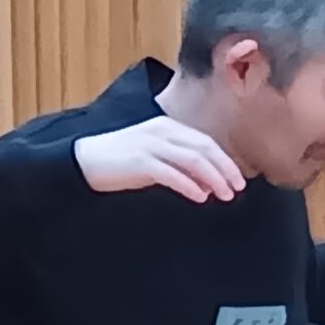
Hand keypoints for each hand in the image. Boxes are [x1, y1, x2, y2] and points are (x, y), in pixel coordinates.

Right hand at [73, 117, 244, 201]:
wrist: (85, 160)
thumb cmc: (122, 161)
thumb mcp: (155, 157)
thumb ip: (180, 166)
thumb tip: (207, 185)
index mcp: (168, 127)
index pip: (205, 142)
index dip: (225, 161)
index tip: (238, 179)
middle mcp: (162, 131)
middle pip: (204, 148)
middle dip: (225, 169)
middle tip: (238, 189)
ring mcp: (151, 145)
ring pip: (192, 159)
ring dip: (213, 178)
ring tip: (225, 195)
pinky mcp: (140, 161)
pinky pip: (172, 173)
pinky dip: (189, 185)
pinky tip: (201, 197)